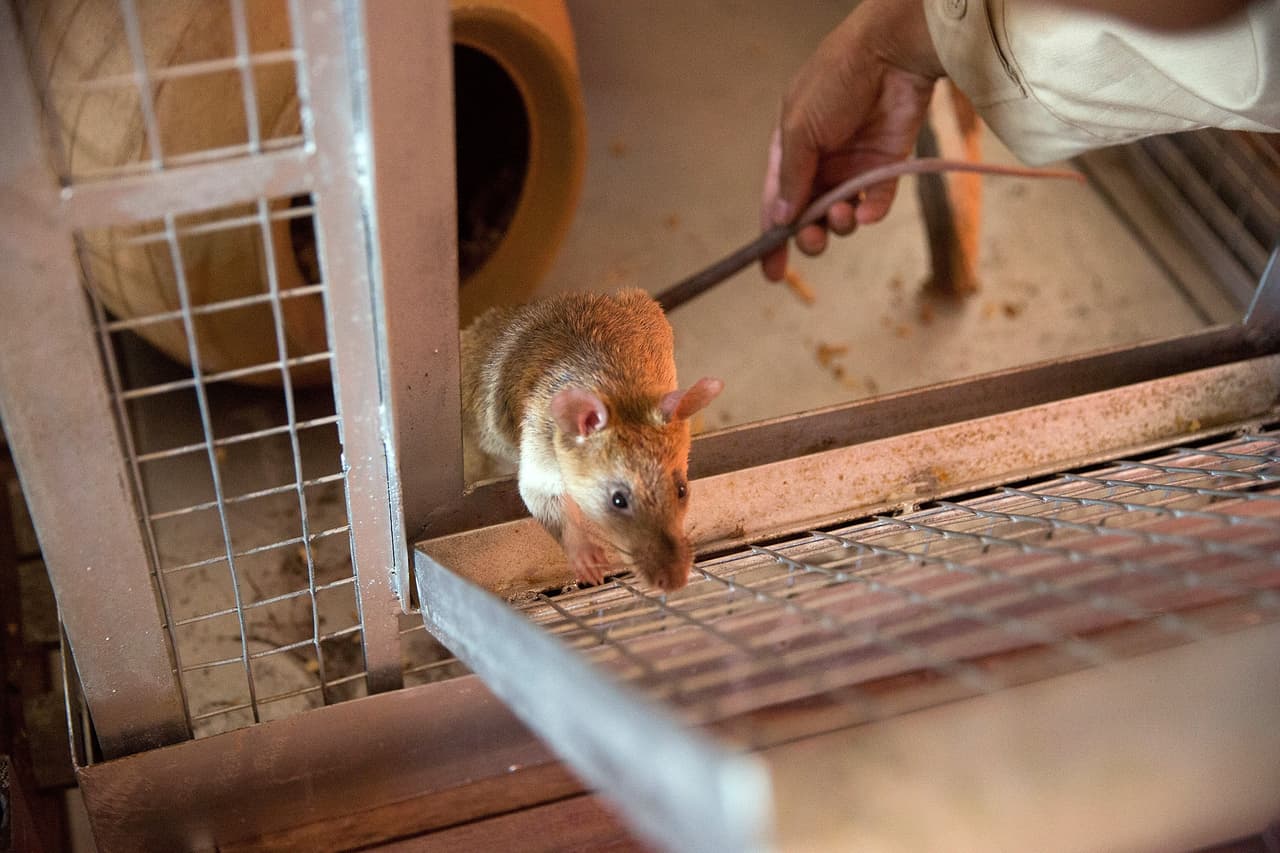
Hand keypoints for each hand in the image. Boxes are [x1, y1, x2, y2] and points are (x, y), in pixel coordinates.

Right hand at [761, 0, 944, 280]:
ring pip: (842, 215)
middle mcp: (821, 163)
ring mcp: (854, 166)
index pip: (777, 203)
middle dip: (810, 236)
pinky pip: (876, 203)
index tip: (771, 272)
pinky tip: (865, 212)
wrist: (891, 53)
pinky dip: (870, 213)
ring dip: (840, 224)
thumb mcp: (799, 129)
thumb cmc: (835, 81)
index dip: (772, 239)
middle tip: (814, 239)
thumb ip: (791, 178)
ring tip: (844, 214)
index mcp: (791, 150)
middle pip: (810, 217)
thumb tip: (779, 220)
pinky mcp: (887, 166)